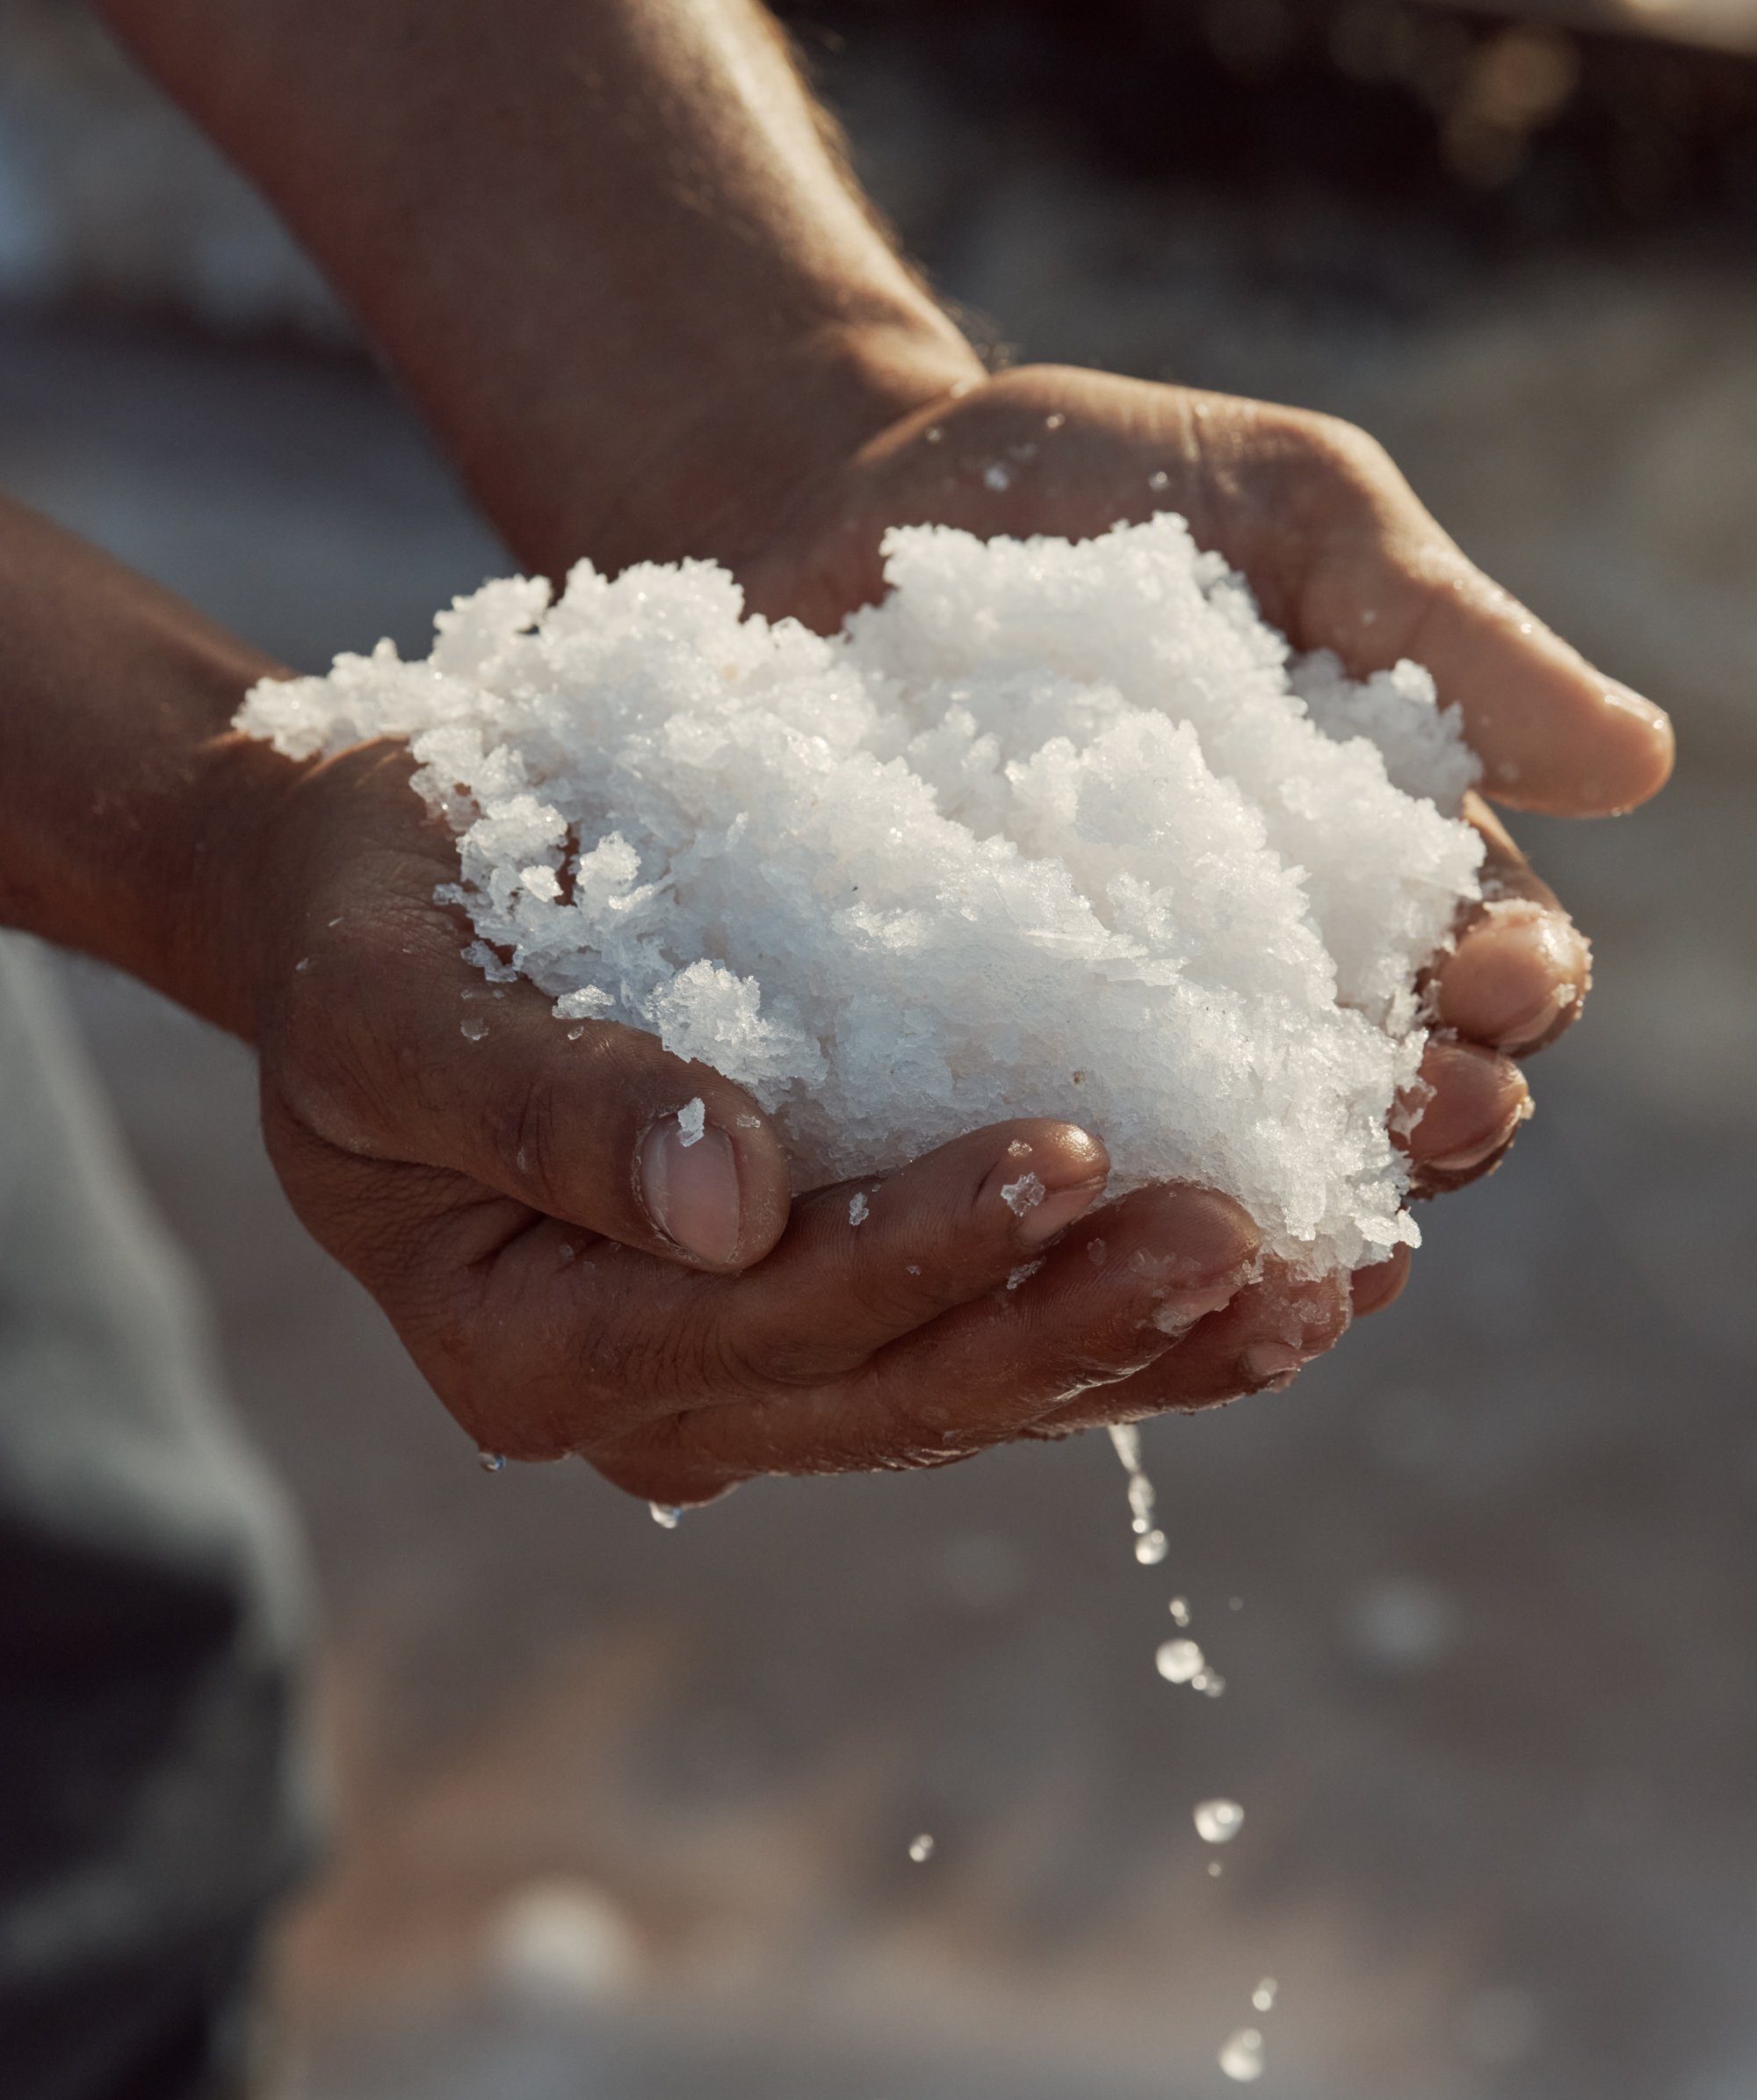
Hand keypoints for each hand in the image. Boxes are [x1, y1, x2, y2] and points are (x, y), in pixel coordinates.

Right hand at [252, 747, 1302, 1505]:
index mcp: (534, 1347)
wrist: (362, 900)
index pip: (759, 1325)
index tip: (1073, 1149)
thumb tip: (736, 1203)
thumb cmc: (361, 920)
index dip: (920, 1252)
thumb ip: (541, 1103)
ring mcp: (749, 1370)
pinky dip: (1131, 1308)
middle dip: (1082, 1324)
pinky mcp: (830, 1306)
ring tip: (1328, 1280)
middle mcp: (657, 1396)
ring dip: (1151, 1344)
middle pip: (897, 1391)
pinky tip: (1279, 1262)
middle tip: (1262, 1242)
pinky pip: (994, 1331)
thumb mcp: (390, 997)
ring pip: (974, 1389)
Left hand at [719, 362, 1673, 1428]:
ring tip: (1291, 1214)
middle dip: (1431, 1111)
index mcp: (1364, 865)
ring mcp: (1106, 1029)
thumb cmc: (1083, 491)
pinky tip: (1088, 1240)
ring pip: (1225, 1157)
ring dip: (1281, 1200)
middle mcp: (1254, 975)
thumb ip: (1441, 633)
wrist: (823, 504)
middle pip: (1380, 1092)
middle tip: (1437, 1107)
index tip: (1502, 972)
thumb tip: (1641, 764)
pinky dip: (1068, 1208)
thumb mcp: (1284, 513)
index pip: (1483, 960)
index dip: (1515, 982)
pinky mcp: (955, 1057)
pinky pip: (1029, 1158)